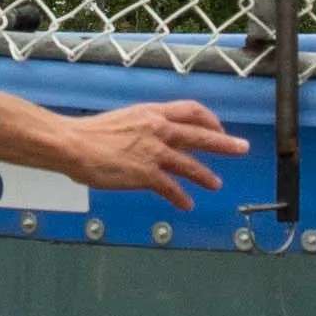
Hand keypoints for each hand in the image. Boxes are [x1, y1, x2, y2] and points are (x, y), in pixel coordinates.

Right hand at [56, 100, 249, 210]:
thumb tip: (156, 138)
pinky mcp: (145, 174)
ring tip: (216, 184)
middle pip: (201, 135)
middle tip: (242, 148)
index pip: (191, 110)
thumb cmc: (90, 134)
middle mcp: (158, 129)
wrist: (73, 144)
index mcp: (152, 113)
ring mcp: (153, 152)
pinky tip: (186, 204)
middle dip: (225, 143)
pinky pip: (171, 187)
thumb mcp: (125, 121)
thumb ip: (144, 128)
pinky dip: (180, 197)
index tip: (219, 128)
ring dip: (206, 175)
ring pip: (190, 164)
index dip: (209, 120)